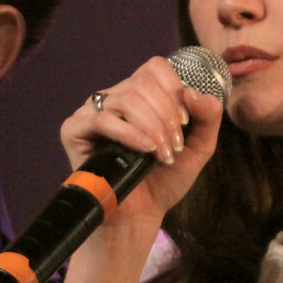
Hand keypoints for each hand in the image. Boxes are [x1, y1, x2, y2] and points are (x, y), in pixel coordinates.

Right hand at [60, 56, 223, 229]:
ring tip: (162, 155)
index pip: (155, 67)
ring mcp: (92, 111)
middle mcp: (114, 97)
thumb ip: (207, 116)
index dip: (175, 90)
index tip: (185, 122)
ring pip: (126, 98)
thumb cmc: (165, 179)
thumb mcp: (199, 146)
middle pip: (142, 82)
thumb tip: (193, 91)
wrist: (141, 214)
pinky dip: (129, 133)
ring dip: (152, 127)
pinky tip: (145, 150)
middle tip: (174, 146)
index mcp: (139, 94)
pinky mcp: (74, 130)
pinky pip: (102, 118)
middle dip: (167, 114)